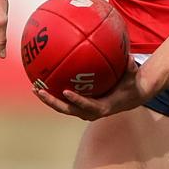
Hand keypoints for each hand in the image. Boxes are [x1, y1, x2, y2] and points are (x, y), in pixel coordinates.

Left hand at [34, 57, 149, 119]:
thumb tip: (130, 57)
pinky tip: (42, 83)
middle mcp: (90, 112)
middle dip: (52, 102)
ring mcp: (82, 110)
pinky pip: (63, 102)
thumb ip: (131, 69)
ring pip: (62, 107)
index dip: (76, 100)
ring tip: (35, 88)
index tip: (65, 91)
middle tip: (40, 91)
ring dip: (48, 99)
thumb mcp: (132, 78)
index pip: (87, 106)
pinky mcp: (79, 106)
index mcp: (103, 107)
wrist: (128, 98)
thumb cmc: (129, 85)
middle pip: (68, 109)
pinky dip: (53, 94)